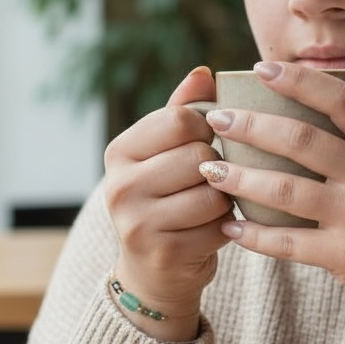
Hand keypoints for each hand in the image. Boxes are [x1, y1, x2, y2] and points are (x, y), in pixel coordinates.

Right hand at [104, 66, 234, 341]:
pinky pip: (218, 226)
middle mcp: (119, 186)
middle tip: (211, 181)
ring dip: (224, 200)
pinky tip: (210, 230)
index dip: (208, 130)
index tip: (208, 144)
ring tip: (210, 206)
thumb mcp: (166, 152)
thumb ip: (184, 111)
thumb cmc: (167, 199)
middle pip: (200, 156)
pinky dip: (225, 227)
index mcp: (119, 152)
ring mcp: (137, 223)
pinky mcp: (163, 253)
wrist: (154, 271)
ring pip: (213, 192)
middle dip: (218, 168)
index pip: (182, 120)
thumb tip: (204, 72)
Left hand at [199, 62, 344, 341]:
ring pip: (284, 189)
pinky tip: (229, 226)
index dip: (299, 80)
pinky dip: (254, 234)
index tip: (260, 69)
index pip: (342, 99)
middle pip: (301, 140)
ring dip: (239, 178)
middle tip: (215, 120)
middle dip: (249, 126)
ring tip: (209, 169)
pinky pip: (287, 242)